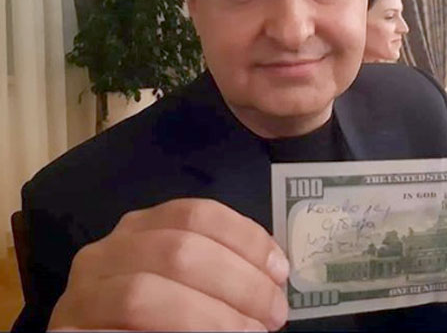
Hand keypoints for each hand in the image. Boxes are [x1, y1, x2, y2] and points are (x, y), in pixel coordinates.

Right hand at [48, 199, 289, 330]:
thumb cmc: (162, 311)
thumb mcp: (190, 279)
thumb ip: (220, 268)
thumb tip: (274, 272)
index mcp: (141, 228)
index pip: (196, 214)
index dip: (245, 239)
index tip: (279, 270)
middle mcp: (106, 251)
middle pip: (180, 250)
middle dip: (238, 283)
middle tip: (274, 313)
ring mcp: (81, 294)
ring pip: (146, 294)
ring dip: (211, 318)